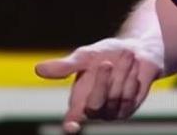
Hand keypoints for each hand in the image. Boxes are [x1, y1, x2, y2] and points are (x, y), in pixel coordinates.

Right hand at [35, 38, 162, 133]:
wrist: (137, 50)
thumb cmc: (107, 54)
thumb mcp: (86, 56)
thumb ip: (66, 66)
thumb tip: (38, 69)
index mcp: (77, 101)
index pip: (71, 120)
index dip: (70, 125)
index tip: (71, 128)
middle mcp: (93, 110)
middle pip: (94, 105)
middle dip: (101, 83)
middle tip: (106, 63)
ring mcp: (112, 112)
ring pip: (114, 98)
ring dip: (121, 74)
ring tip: (126, 56)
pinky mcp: (128, 109)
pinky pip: (129, 97)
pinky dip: (131, 79)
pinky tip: (133, 68)